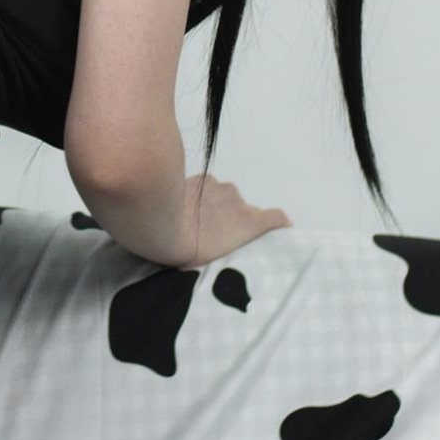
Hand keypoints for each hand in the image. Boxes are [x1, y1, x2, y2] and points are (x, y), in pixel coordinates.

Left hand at [177, 173, 291, 266]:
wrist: (158, 221)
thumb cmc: (186, 249)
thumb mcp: (216, 260)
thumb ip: (233, 245)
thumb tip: (231, 243)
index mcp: (249, 222)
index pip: (277, 218)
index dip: (280, 225)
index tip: (281, 231)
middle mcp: (239, 201)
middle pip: (246, 211)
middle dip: (237, 221)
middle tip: (219, 236)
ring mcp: (220, 188)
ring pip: (227, 198)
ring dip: (219, 208)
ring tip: (200, 222)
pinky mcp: (202, 179)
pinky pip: (211, 187)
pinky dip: (205, 195)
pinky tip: (189, 206)